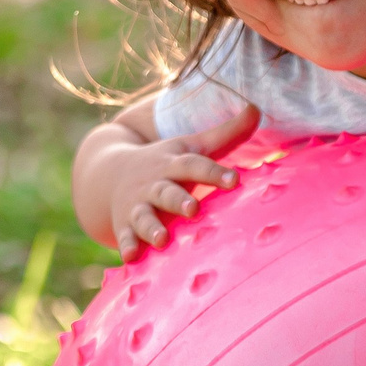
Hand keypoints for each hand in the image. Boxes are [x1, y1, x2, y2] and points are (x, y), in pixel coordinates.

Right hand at [106, 105, 259, 254]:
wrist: (108, 174)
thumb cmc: (163, 164)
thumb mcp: (190, 147)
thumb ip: (226, 134)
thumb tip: (257, 108)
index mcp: (172, 164)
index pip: (194, 166)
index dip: (213, 173)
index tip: (234, 180)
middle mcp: (154, 185)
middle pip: (166, 191)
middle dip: (178, 200)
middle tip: (193, 208)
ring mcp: (137, 205)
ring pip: (144, 216)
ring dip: (152, 227)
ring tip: (162, 239)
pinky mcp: (124, 225)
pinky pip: (125, 237)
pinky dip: (127, 247)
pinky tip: (130, 257)